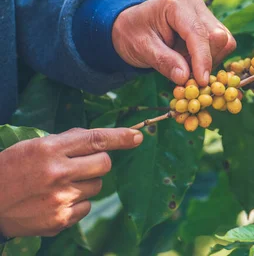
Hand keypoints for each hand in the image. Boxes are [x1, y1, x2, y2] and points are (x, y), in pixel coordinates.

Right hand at [0, 128, 142, 237]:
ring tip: (60, 185)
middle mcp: (57, 173)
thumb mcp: (34, 146)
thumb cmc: (12, 169)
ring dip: (86, 183)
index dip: (120, 137)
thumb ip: (68, 141)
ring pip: (97, 186)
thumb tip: (101, 138)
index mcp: (50, 150)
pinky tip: (56, 201)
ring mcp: (60, 198)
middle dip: (98, 162)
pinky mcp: (59, 220)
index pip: (95, 139)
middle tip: (80, 165)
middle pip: (104, 164)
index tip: (137, 137)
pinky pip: (87, 207)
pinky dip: (77, 203)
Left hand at [112, 0, 235, 86]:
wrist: (131, 25)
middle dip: (206, 60)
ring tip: (186, 64)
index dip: (202, 59)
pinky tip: (192, 60)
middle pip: (218, 36)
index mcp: (175, 4)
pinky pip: (222, 44)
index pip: (198, 33)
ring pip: (225, 41)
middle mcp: (195, 4)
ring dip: (210, 60)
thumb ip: (163, 61)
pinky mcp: (210, 22)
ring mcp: (205, 12)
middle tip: (186, 74)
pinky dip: (210, 58)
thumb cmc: (132, 34)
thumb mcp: (141, 49)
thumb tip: (185, 78)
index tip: (201, 82)